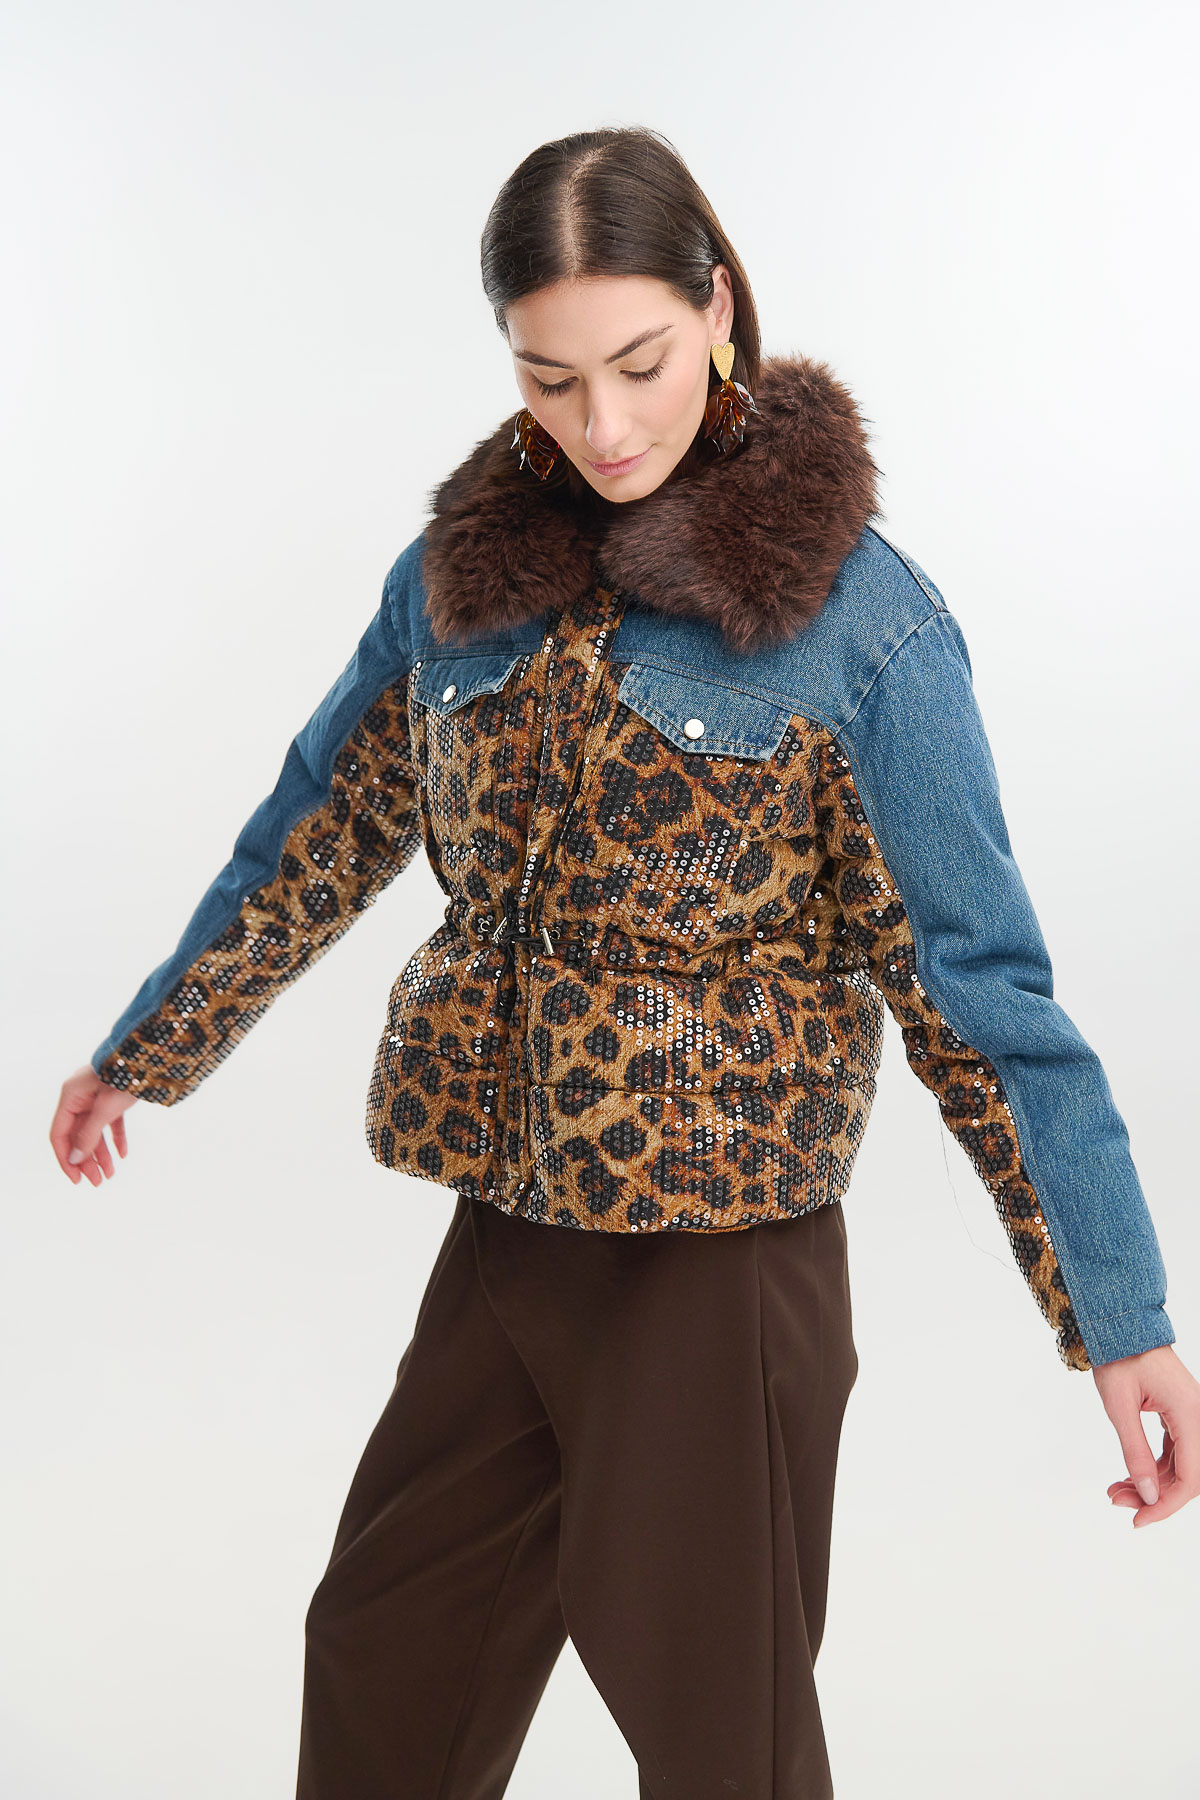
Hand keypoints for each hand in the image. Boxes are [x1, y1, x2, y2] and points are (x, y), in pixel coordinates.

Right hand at [50, 1065, 138, 1186]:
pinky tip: (123, 1155)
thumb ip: (88, 1135)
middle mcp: (80, 1097)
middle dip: (87, 1161)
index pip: (59, 1134)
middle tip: (98, 1182)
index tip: (76, 1179)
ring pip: (94, 1132)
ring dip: (101, 1154)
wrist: (151, 1057)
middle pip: (77, 1136)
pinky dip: (115, 1138)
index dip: (65, 1159)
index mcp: (70, 1097)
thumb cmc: (126, 1077)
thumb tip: (74, 1159)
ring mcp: (96, 1097)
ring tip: (110, 1175)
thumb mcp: (105, 1109)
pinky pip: (110, 1123)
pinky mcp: (113, 1098)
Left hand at [1093, 1343, 1199, 1526]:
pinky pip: (1174, 1452)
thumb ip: (1135, 1452)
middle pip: (1188, 1475)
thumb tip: (1147, 1494)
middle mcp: (1198, 1416)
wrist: (1121, 1326)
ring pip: (1181, 1466)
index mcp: (1190, 1413)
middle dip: (1155, 1496)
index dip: (1166, 1505)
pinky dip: (1152, 1467)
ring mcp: (1191, 1416)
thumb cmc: (1119, 1357)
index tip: (1139, 1520)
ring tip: (1116, 1491)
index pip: (1190, 1478)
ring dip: (1151, 1483)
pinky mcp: (1179, 1415)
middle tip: (1118, 1501)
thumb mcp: (1119, 1407)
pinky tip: (1128, 1476)